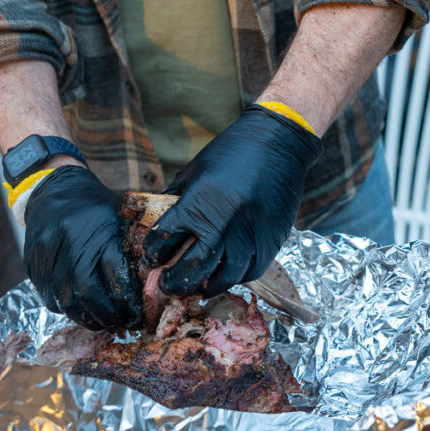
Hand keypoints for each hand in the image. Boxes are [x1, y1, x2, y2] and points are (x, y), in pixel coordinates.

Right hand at [24, 166, 143, 329]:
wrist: (54, 191)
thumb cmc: (97, 209)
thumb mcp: (121, 221)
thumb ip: (135, 251)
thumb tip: (155, 287)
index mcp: (100, 233)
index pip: (117, 277)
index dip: (130, 303)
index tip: (140, 315)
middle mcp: (71, 245)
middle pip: (88, 294)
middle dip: (110, 316)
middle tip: (124, 324)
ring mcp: (48, 256)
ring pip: (67, 302)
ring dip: (89, 319)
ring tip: (106, 322)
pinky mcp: (33, 266)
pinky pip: (50, 300)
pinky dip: (70, 311)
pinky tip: (84, 311)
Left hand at [143, 105, 322, 297]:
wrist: (278, 143)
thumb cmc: (231, 152)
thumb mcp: (194, 171)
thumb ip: (176, 199)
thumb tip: (158, 225)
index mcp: (199, 203)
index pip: (165, 240)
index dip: (153, 253)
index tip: (151, 257)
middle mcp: (224, 224)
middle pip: (192, 269)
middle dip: (175, 282)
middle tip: (167, 285)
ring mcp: (250, 236)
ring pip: (224, 277)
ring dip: (206, 286)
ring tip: (197, 287)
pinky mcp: (271, 240)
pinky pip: (251, 271)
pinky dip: (236, 277)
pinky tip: (226, 274)